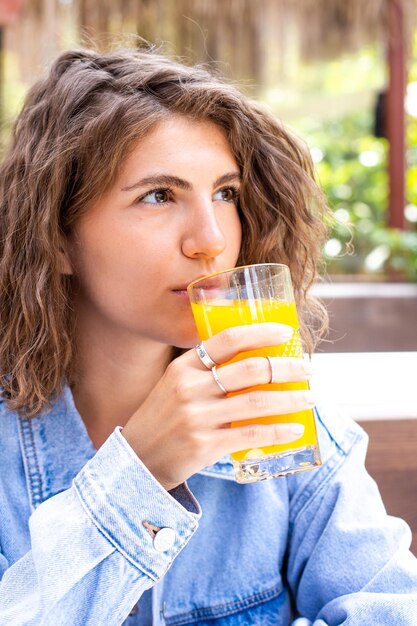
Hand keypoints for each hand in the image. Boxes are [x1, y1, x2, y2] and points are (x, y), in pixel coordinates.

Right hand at [121, 323, 314, 490]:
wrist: (138, 461)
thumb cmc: (163, 419)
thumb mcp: (175, 386)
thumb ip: (205, 373)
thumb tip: (255, 364)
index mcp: (183, 367)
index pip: (227, 340)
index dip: (260, 332)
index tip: (286, 333)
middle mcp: (190, 388)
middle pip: (250, 369)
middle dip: (286, 367)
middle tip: (307, 369)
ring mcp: (197, 418)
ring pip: (257, 402)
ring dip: (291, 398)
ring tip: (311, 397)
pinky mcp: (205, 445)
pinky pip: (251, 434)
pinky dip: (278, 431)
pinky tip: (295, 429)